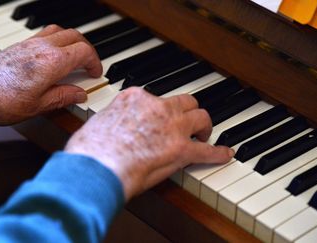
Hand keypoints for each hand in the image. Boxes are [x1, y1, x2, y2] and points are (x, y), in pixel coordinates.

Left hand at [0, 25, 101, 124]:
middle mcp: (43, 48)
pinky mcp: (20, 45)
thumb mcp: (38, 106)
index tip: (95, 73)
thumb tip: (80, 94)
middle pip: (75, 37)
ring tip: (74, 57)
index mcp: (52, 63)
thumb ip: (63, 97)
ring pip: (61, 31)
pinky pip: (46, 33)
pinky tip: (54, 55)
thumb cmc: (0, 101)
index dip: (95, 62)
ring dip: (73, 41)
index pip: (84, 52)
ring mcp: (30, 44)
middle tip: (89, 64)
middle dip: (88, 49)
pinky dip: (57, 40)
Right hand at [65, 88, 233, 200]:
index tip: (159, 119)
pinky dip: (219, 153)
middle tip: (188, 123)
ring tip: (204, 135)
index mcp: (135, 98)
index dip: (159, 111)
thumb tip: (111, 129)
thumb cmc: (90, 150)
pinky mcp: (181, 150)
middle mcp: (157, 107)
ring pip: (200, 117)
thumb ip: (112, 121)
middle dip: (188, 112)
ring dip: (204, 127)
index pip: (155, 98)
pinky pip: (208, 150)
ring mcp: (172, 127)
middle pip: (184, 102)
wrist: (96, 167)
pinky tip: (226, 154)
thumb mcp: (97, 123)